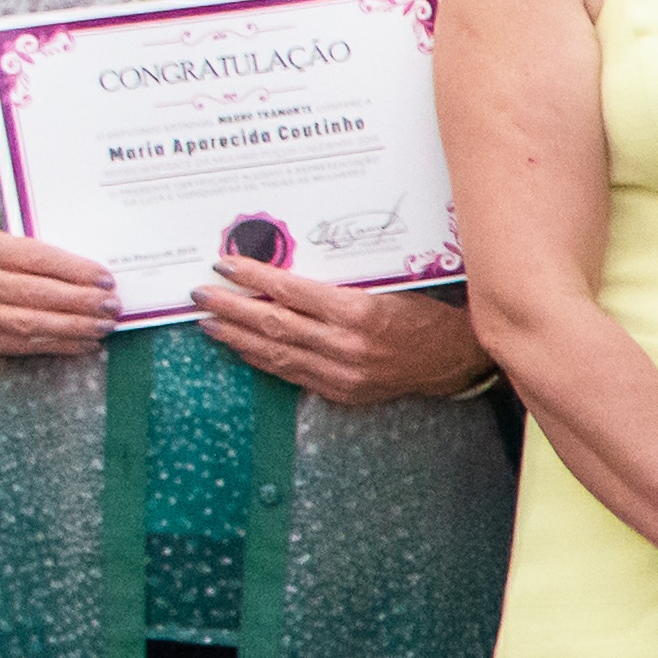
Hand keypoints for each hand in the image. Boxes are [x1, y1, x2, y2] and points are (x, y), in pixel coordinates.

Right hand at [0, 223, 118, 362]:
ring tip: (103, 326)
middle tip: (111, 306)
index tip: (104, 277)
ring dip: (71, 329)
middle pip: (32, 294)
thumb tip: (84, 269)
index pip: (31, 258)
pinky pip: (20, 346)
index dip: (71, 270)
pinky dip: (56, 346)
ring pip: (27, 325)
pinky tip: (83, 344)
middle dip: (78, 303)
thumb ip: (25, 251)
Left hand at [191, 261, 484, 407]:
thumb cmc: (426, 311)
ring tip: (210, 323)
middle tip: (202, 296)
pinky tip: (244, 348)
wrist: (456, 356)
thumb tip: (284, 273)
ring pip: (276, 353)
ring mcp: (343, 373)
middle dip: (231, 308)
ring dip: (238, 337)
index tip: (224, 265)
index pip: (290, 291)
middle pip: (273, 323)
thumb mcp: (386, 284)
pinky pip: (292, 374)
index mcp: (359, 311)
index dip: (252, 277)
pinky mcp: (343, 391)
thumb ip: (337, 283)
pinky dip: (263, 360)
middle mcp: (347, 345)